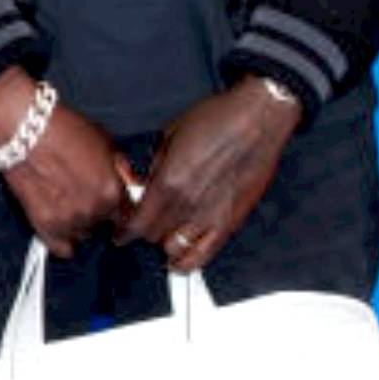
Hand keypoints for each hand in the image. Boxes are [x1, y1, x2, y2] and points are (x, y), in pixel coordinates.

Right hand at [0, 69, 136, 257]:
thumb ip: (123, 170)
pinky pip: (61, 249)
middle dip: (97, 213)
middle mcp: (94, 210)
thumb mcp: (105, 142)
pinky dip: (61, 240)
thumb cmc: (63, 129)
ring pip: (83, 235)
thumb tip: (133, 186)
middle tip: (81, 194)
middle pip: (104, 226)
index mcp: (112, 191)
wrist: (24, 129)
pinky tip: (58, 223)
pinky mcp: (44, 225)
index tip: (113, 208)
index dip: (120, 210)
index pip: (129, 217)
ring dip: (78, 224)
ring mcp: (68, 220)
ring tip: (64, 201)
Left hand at [128, 78, 305, 273]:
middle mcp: (188, 204)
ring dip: (165, 244)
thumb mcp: (170, 134)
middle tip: (144, 225)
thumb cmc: (217, 119)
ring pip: (175, 249)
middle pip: (153, 237)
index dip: (124, 231)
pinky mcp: (232, 221)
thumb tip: (136, 181)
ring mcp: (211, 216)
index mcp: (169, 181)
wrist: (258, 117)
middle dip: (145, 232)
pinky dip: (189, 261)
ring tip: (164, 237)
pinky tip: (180, 260)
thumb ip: (151, 165)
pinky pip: (205, 255)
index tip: (120, 233)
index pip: (137, 223)